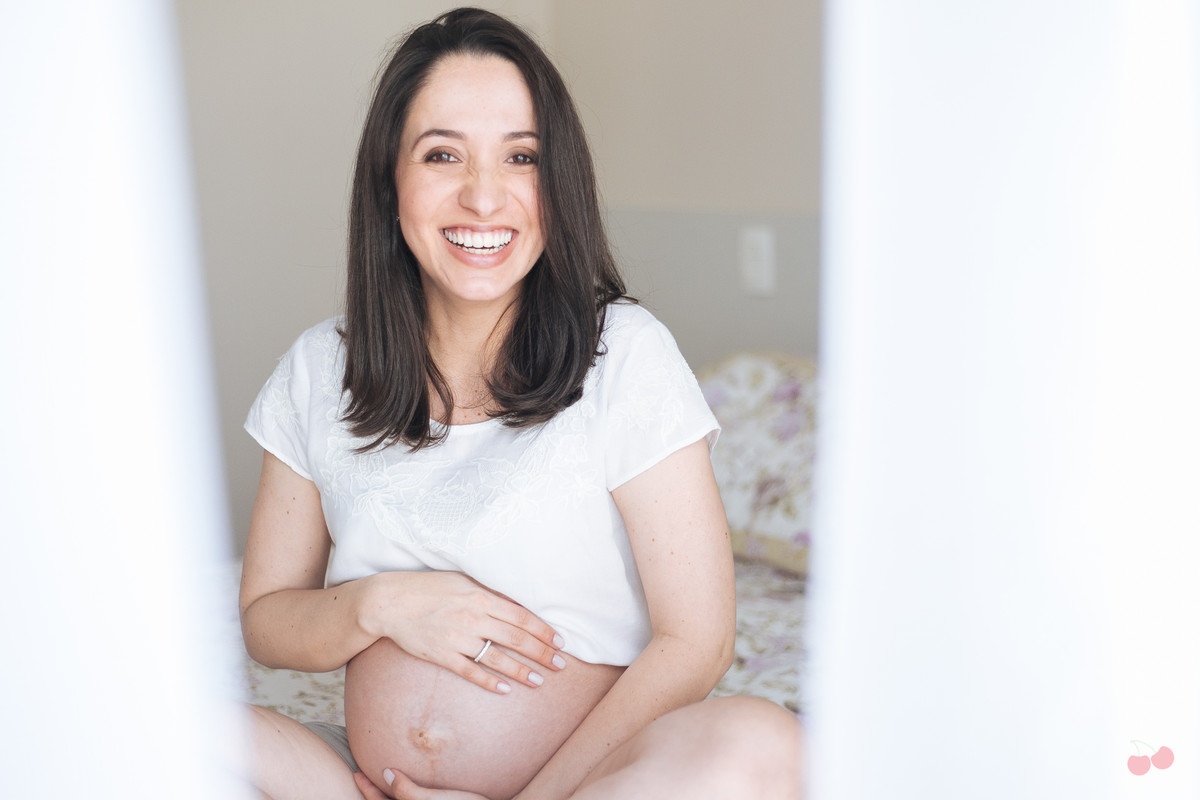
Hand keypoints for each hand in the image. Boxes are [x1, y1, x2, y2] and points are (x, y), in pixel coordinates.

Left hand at [353, 768, 496, 799]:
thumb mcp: (434, 799)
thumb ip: (407, 790)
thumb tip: (386, 774)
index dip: (366, 789)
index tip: (357, 771)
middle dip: (374, 792)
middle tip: (363, 773)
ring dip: (388, 793)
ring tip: (382, 776)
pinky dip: (404, 794)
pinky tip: (408, 781)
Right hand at [361, 570, 566, 693]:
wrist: (390, 602)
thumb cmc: (428, 587)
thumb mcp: (462, 580)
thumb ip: (489, 593)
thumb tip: (516, 604)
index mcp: (481, 597)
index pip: (521, 616)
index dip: (543, 630)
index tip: (559, 641)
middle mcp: (472, 618)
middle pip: (515, 639)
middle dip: (541, 653)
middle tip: (560, 664)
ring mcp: (457, 639)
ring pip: (497, 658)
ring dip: (521, 671)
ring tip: (539, 681)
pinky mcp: (441, 656)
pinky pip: (470, 672)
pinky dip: (489, 681)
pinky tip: (505, 689)